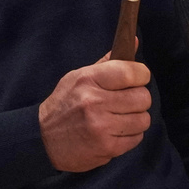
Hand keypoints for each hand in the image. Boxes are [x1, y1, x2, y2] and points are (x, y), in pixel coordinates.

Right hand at [38, 52, 151, 171]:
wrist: (44, 138)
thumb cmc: (64, 104)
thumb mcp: (78, 77)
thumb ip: (108, 62)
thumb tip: (133, 41)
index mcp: (88, 79)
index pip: (130, 72)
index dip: (141, 74)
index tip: (138, 78)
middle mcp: (95, 101)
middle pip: (143, 97)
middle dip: (139, 98)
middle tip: (127, 100)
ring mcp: (101, 126)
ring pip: (143, 119)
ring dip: (136, 118)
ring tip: (120, 116)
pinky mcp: (107, 146)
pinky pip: (137, 138)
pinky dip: (130, 135)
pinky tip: (116, 131)